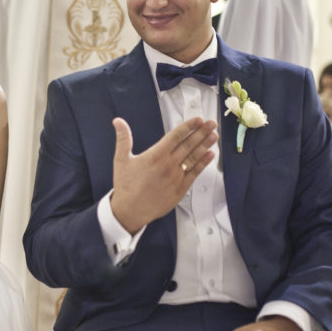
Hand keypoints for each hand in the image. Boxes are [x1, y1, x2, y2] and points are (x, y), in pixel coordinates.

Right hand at [109, 117, 216, 233]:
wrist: (130, 211)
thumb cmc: (126, 186)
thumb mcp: (121, 159)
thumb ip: (123, 138)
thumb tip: (118, 121)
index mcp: (155, 155)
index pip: (175, 136)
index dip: (188, 126)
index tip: (198, 119)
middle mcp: (168, 165)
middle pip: (188, 144)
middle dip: (201, 132)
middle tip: (211, 123)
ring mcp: (176, 177)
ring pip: (194, 157)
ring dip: (205, 145)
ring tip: (214, 135)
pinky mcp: (180, 189)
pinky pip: (195, 173)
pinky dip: (203, 163)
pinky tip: (210, 155)